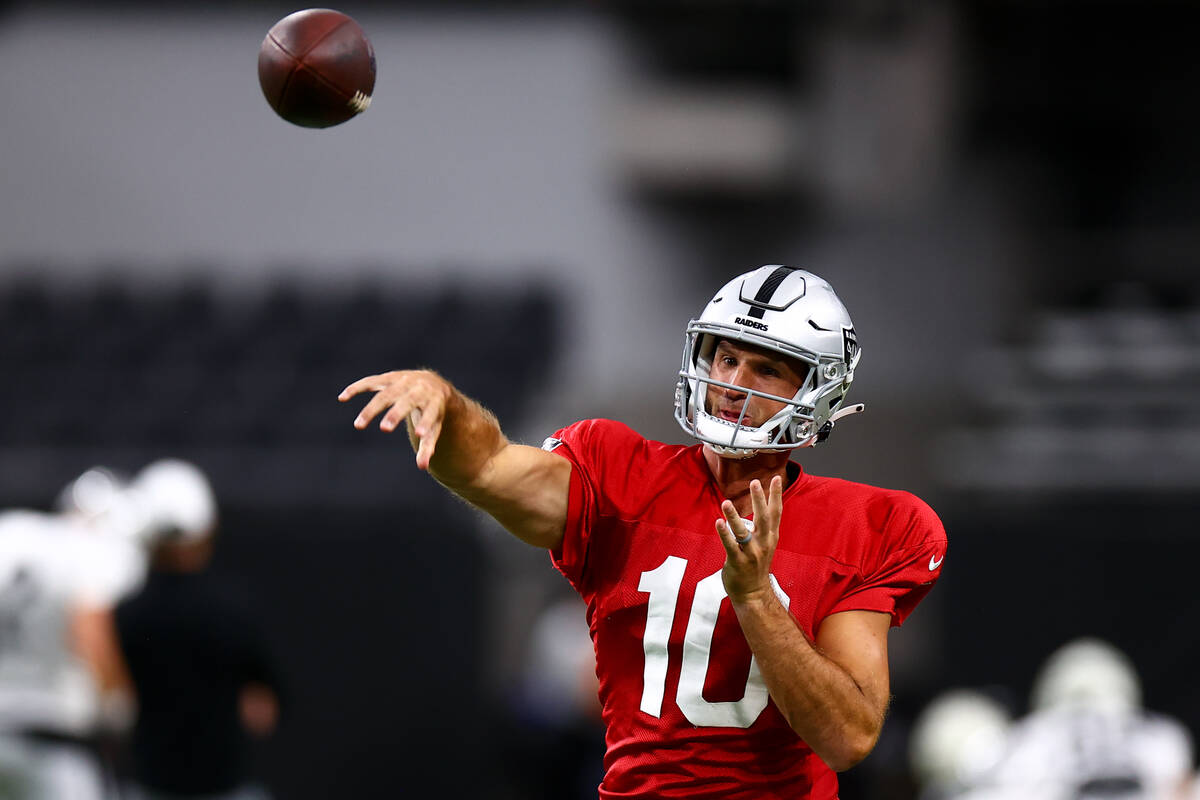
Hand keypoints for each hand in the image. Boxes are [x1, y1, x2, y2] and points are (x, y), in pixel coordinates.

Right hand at [338, 370, 452, 469]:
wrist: (432, 384)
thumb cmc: (433, 412)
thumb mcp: (434, 428)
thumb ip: (428, 446)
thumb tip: (422, 466)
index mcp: (434, 401)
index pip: (430, 413)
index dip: (425, 423)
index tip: (419, 434)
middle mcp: (419, 388)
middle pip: (406, 401)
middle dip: (395, 414)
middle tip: (385, 429)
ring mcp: (403, 381)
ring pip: (386, 394)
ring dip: (372, 408)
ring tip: (359, 425)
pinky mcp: (389, 378)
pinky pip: (371, 382)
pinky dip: (357, 388)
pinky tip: (342, 398)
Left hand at [715, 475, 782, 604]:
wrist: (753, 593)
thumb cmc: (757, 565)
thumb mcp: (766, 544)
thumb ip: (765, 526)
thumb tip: (763, 504)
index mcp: (770, 537)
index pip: (776, 512)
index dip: (776, 495)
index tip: (776, 477)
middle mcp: (763, 543)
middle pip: (763, 518)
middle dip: (759, 500)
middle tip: (754, 482)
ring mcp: (751, 553)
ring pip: (743, 532)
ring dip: (734, 517)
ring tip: (726, 502)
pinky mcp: (737, 562)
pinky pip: (730, 546)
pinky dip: (724, 534)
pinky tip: (718, 522)